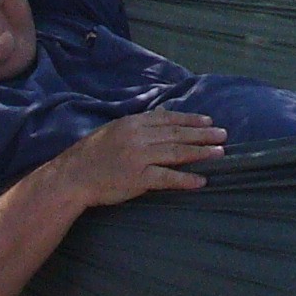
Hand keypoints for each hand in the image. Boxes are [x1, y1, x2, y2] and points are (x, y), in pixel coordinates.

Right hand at [50, 110, 226, 207]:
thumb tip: (162, 116)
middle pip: (177, 134)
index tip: (209, 121)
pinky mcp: (137, 179)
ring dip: (201, 153)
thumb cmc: (92, 154)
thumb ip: (139, 124)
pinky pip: (166, 178)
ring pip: (176, 153)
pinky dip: (185, 179)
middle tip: (223, 134)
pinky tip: (201, 180)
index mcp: (133, 123)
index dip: (191, 120)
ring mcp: (138, 158)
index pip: (168, 119)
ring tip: (220, 153)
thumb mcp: (114, 130)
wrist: (72, 176)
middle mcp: (138, 137)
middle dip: (203, 134)